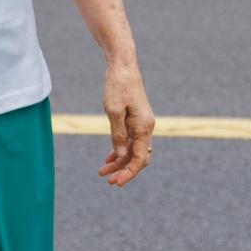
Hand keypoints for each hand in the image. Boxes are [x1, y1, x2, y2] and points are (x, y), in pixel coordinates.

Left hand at [100, 60, 153, 185]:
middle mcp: (146, 127)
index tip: (117, 183)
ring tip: (103, 171)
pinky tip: (109, 158)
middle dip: (124, 170)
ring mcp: (142, 124)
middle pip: (138, 157)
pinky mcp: (135, 120)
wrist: (123, 67)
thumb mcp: (113, 111)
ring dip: (120, 162)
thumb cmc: (117, 87)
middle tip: (108, 181)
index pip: (140, 157)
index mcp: (144, 126)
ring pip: (133, 150)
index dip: (129, 172)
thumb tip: (121, 155)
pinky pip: (130, 141)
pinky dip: (120, 150)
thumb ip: (118, 134)